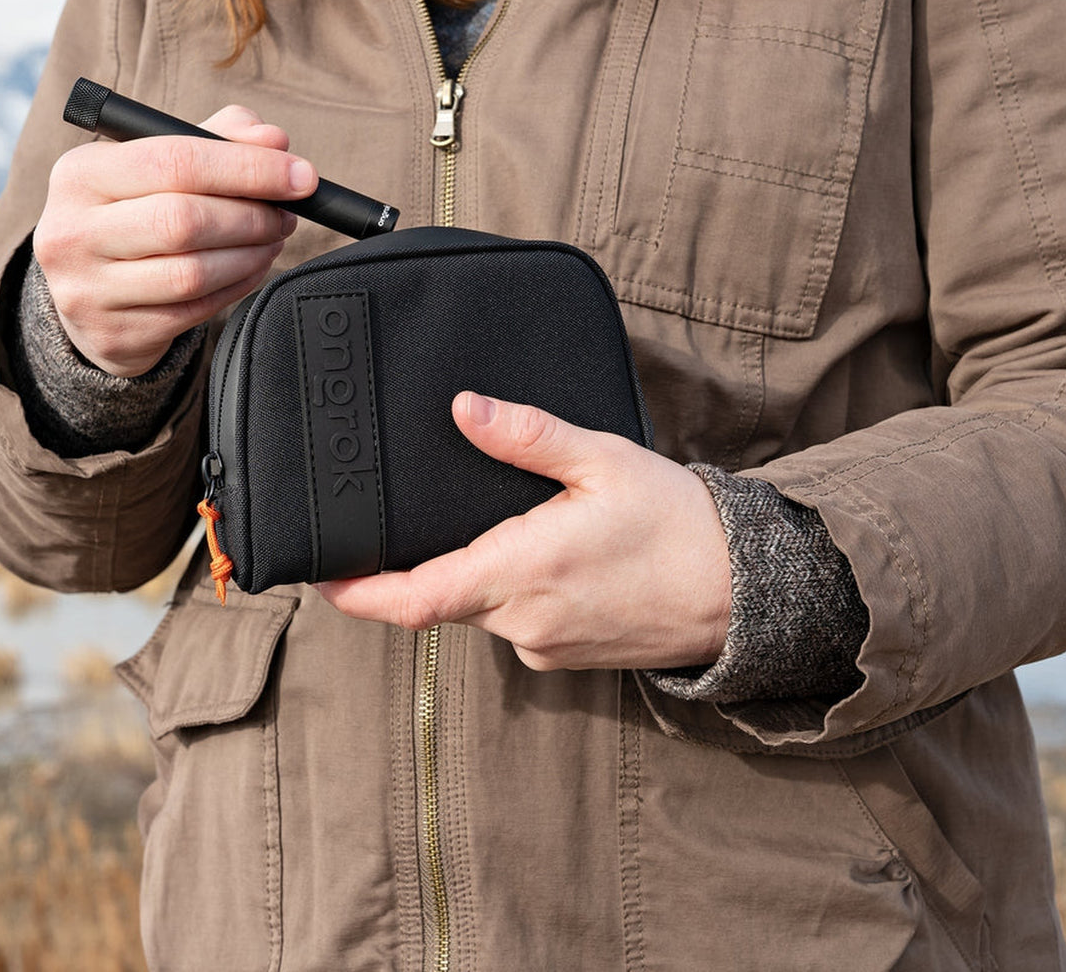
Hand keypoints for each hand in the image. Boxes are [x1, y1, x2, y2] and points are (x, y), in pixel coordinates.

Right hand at [34, 106, 315, 375]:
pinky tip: (253, 266)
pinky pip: (197, 309)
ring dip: (252, 253)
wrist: (88, 291)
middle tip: (286, 214)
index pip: (175, 160)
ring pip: (194, 272)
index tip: (301, 175)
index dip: (249, 168)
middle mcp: (73, 230)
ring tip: (273, 238)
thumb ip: (218, 140)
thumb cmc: (135, 212)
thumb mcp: (160, 164)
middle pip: (184, 220)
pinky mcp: (116, 332)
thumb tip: (273, 139)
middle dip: (253, 216)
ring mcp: (90, 289)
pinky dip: (240, 285)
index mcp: (81, 173)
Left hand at [314, 393, 732, 671]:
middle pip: (441, 598)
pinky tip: (544, 555)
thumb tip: (463, 409)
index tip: (322, 575)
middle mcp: (524, 621)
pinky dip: (508, 589)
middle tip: (414, 517)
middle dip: (422, 565)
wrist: (743, 592)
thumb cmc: (676, 523)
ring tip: (505, 523)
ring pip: (479, 608)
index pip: (416, 600)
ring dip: (473, 572)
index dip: (360, 593)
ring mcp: (544, 646)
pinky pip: (514, 621)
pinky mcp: (564, 657)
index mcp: (524, 572)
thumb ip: (527, 436)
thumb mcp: (603, 461)